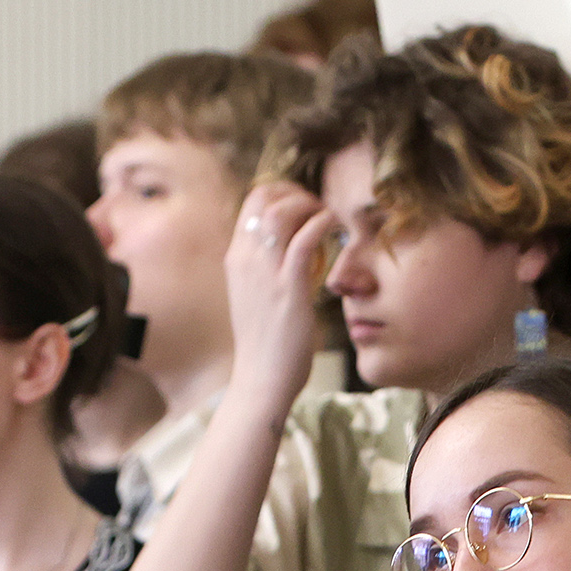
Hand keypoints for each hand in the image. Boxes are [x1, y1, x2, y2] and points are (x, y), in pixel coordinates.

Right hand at [226, 182, 335, 415]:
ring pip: (282, 211)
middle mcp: (244, 258)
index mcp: (236, 258)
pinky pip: (304, 240)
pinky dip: (321, 223)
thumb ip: (266, 271)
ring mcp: (263, 272)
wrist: (262, 378)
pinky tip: (334, 226)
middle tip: (319, 206)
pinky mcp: (287, 288)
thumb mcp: (255, 296)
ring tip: (328, 215)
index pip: (252, 203)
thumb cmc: (265, 343)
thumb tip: (290, 253)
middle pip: (264, 197)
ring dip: (310, 204)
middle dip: (296, 191)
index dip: (281, 193)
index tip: (305, 204)